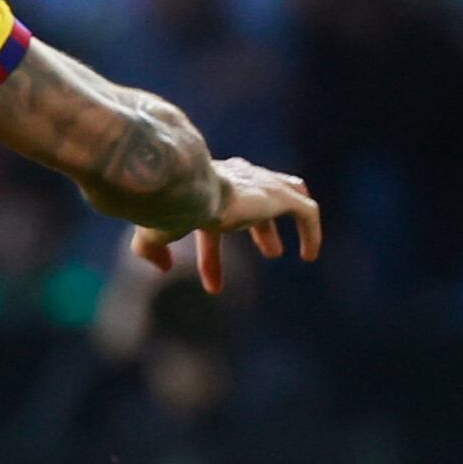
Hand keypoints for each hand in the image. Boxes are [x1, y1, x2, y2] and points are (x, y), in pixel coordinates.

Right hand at [132, 159, 320, 291]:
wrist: (183, 187)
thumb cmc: (166, 208)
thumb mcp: (152, 233)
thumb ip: (151, 249)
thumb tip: (163, 266)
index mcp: (208, 184)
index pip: (215, 216)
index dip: (211, 254)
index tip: (213, 285)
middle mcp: (238, 178)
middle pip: (258, 199)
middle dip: (263, 228)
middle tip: (272, 252)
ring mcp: (262, 185)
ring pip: (289, 194)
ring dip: (290, 218)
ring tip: (292, 250)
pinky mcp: (279, 196)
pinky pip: (307, 212)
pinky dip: (311, 232)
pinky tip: (310, 255)